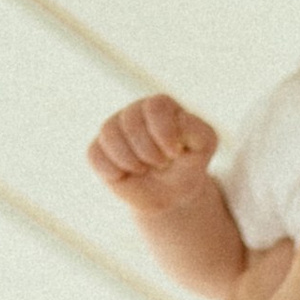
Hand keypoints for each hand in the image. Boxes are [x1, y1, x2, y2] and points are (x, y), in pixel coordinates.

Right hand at [89, 91, 218, 201]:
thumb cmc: (187, 165)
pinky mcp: (98, 149)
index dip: (164, 133)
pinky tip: (126, 175)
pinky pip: (95, 155)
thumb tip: (174, 128)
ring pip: (109, 135)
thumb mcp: (204, 146)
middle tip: (161, 164)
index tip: (174, 153)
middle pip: (131, 122)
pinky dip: (112, 171)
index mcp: (160, 105)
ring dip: (130, 161)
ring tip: (144, 169)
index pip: (156, 108)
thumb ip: (198, 130)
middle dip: (149, 152)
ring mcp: (113, 128)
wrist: (170, 194)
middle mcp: (134, 111)